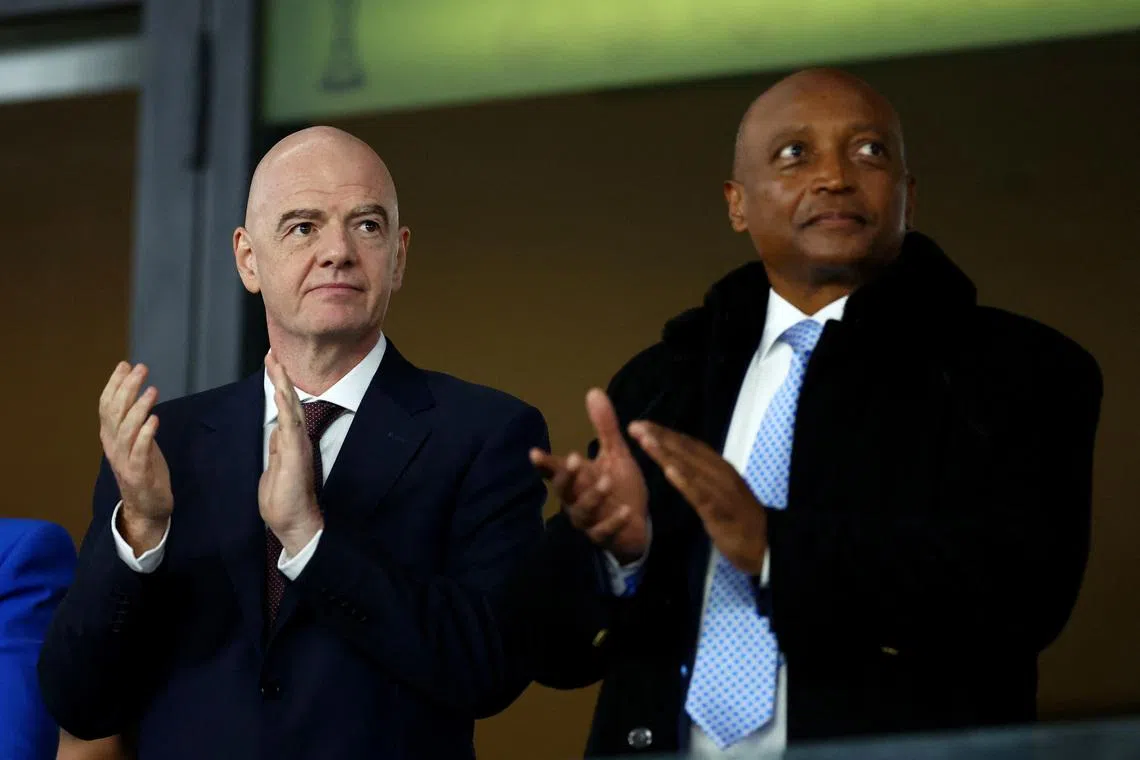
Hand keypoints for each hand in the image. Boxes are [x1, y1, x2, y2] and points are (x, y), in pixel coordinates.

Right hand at [99, 362, 171, 554]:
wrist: (146, 507)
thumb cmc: (144, 469)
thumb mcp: (136, 440)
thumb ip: (133, 418)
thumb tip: (136, 390)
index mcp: (110, 436)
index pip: (107, 405)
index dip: (114, 384)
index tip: (124, 365)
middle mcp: (113, 446)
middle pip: (115, 413)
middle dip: (126, 389)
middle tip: (140, 369)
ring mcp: (124, 460)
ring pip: (126, 430)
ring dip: (138, 408)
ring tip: (151, 390)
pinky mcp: (139, 473)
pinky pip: (140, 452)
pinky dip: (146, 435)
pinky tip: (155, 420)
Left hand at [259, 352, 321, 555]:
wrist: (294, 523)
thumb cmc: (285, 502)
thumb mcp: (274, 470)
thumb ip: (277, 449)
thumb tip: (276, 432)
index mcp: (290, 443)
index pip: (284, 408)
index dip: (278, 385)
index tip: (272, 364)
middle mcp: (297, 440)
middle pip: (289, 401)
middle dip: (281, 376)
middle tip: (273, 352)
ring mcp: (298, 446)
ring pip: (291, 408)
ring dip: (283, 385)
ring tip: (277, 363)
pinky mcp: (296, 454)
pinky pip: (291, 425)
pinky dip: (286, 406)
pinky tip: (281, 390)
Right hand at [530, 389, 648, 562]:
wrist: (637, 525)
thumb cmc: (620, 486)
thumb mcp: (615, 453)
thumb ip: (604, 427)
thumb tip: (594, 391)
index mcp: (576, 479)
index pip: (554, 469)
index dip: (543, 462)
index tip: (534, 453)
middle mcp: (576, 500)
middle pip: (563, 489)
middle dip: (566, 475)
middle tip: (573, 458)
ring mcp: (589, 520)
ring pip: (582, 511)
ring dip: (593, 496)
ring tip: (607, 481)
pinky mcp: (605, 536)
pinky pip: (604, 531)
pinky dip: (613, 521)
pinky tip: (625, 510)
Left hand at [628, 421, 766, 573]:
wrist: (765, 544)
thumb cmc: (738, 517)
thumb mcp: (718, 491)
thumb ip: (701, 475)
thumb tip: (678, 460)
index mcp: (718, 467)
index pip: (689, 445)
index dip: (665, 433)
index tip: (642, 424)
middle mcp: (720, 473)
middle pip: (687, 451)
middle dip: (660, 437)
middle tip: (635, 426)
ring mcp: (721, 491)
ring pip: (691, 468)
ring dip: (667, 453)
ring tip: (646, 441)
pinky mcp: (721, 511)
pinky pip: (701, 494)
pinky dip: (685, 481)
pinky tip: (669, 471)